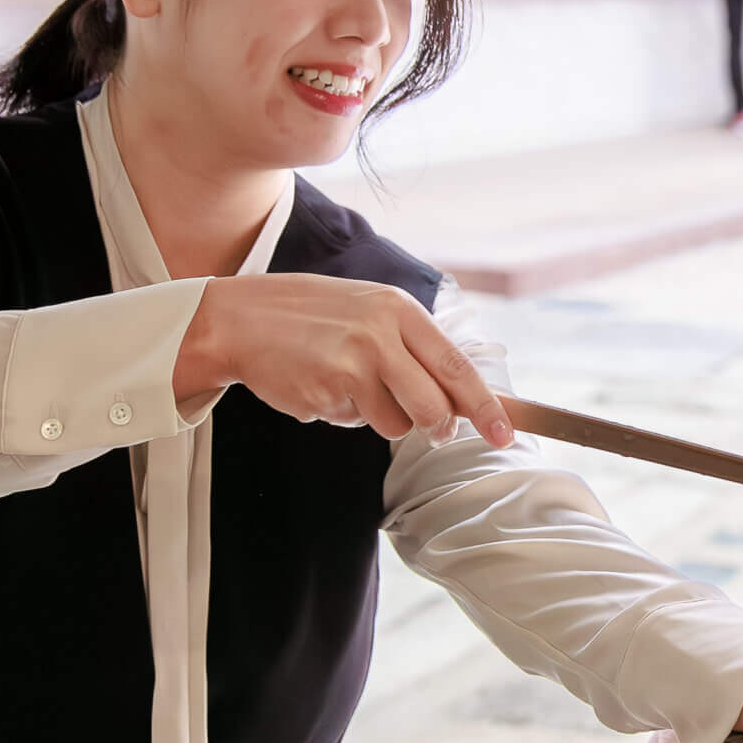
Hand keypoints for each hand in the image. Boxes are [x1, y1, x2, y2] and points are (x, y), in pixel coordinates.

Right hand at [173, 275, 513, 446]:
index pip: (456, 366)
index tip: (505, 433)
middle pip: (435, 407)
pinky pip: (353, 423)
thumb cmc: (309, 316)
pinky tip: (318, 385)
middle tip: (434, 432)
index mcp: (399, 309)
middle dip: (438, 429)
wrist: (237, 318)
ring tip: (346, 383)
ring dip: (377, 417)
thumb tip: (460, 397)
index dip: (485, 406)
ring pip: (395, 424)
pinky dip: (341, 415)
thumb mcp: (368, 310)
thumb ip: (412, 347)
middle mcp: (381, 334)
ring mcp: (353, 363)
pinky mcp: (327, 391)